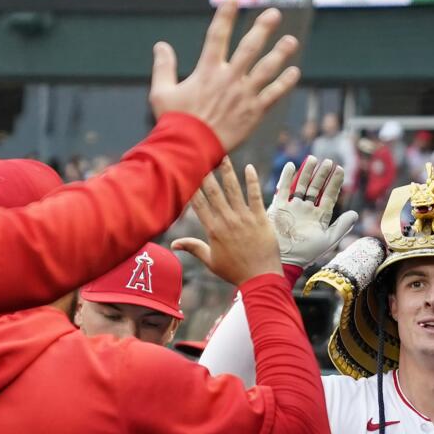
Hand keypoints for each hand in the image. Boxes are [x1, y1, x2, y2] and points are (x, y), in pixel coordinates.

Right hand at [149, 0, 300, 151]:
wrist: (189, 149)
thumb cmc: (174, 122)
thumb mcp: (161, 91)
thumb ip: (163, 66)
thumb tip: (161, 45)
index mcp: (206, 70)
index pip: (217, 35)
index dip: (226, 15)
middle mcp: (228, 78)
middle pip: (249, 47)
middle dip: (263, 28)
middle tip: (274, 14)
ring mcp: (243, 95)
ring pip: (267, 69)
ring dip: (280, 53)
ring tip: (291, 41)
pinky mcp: (254, 113)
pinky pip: (273, 94)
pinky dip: (285, 83)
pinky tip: (294, 72)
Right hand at [172, 159, 281, 285]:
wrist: (260, 279)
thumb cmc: (235, 272)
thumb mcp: (211, 261)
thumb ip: (193, 248)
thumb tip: (173, 245)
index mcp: (213, 230)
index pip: (198, 203)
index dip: (191, 186)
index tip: (185, 172)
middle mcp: (227, 221)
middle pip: (213, 192)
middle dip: (206, 172)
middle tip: (201, 154)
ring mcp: (244, 219)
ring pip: (233, 190)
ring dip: (227, 171)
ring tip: (222, 154)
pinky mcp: (261, 219)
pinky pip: (255, 196)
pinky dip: (252, 181)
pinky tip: (249, 168)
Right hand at [268, 157, 358, 269]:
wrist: (284, 258)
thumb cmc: (307, 253)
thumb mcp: (327, 240)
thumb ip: (341, 227)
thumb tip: (355, 214)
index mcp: (319, 217)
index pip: (329, 196)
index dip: (334, 183)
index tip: (340, 169)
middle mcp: (307, 210)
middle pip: (315, 188)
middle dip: (322, 175)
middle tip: (328, 161)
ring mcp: (293, 208)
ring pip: (301, 186)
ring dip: (306, 172)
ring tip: (312, 159)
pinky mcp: (279, 207)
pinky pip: (283, 189)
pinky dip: (286, 177)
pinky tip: (292, 165)